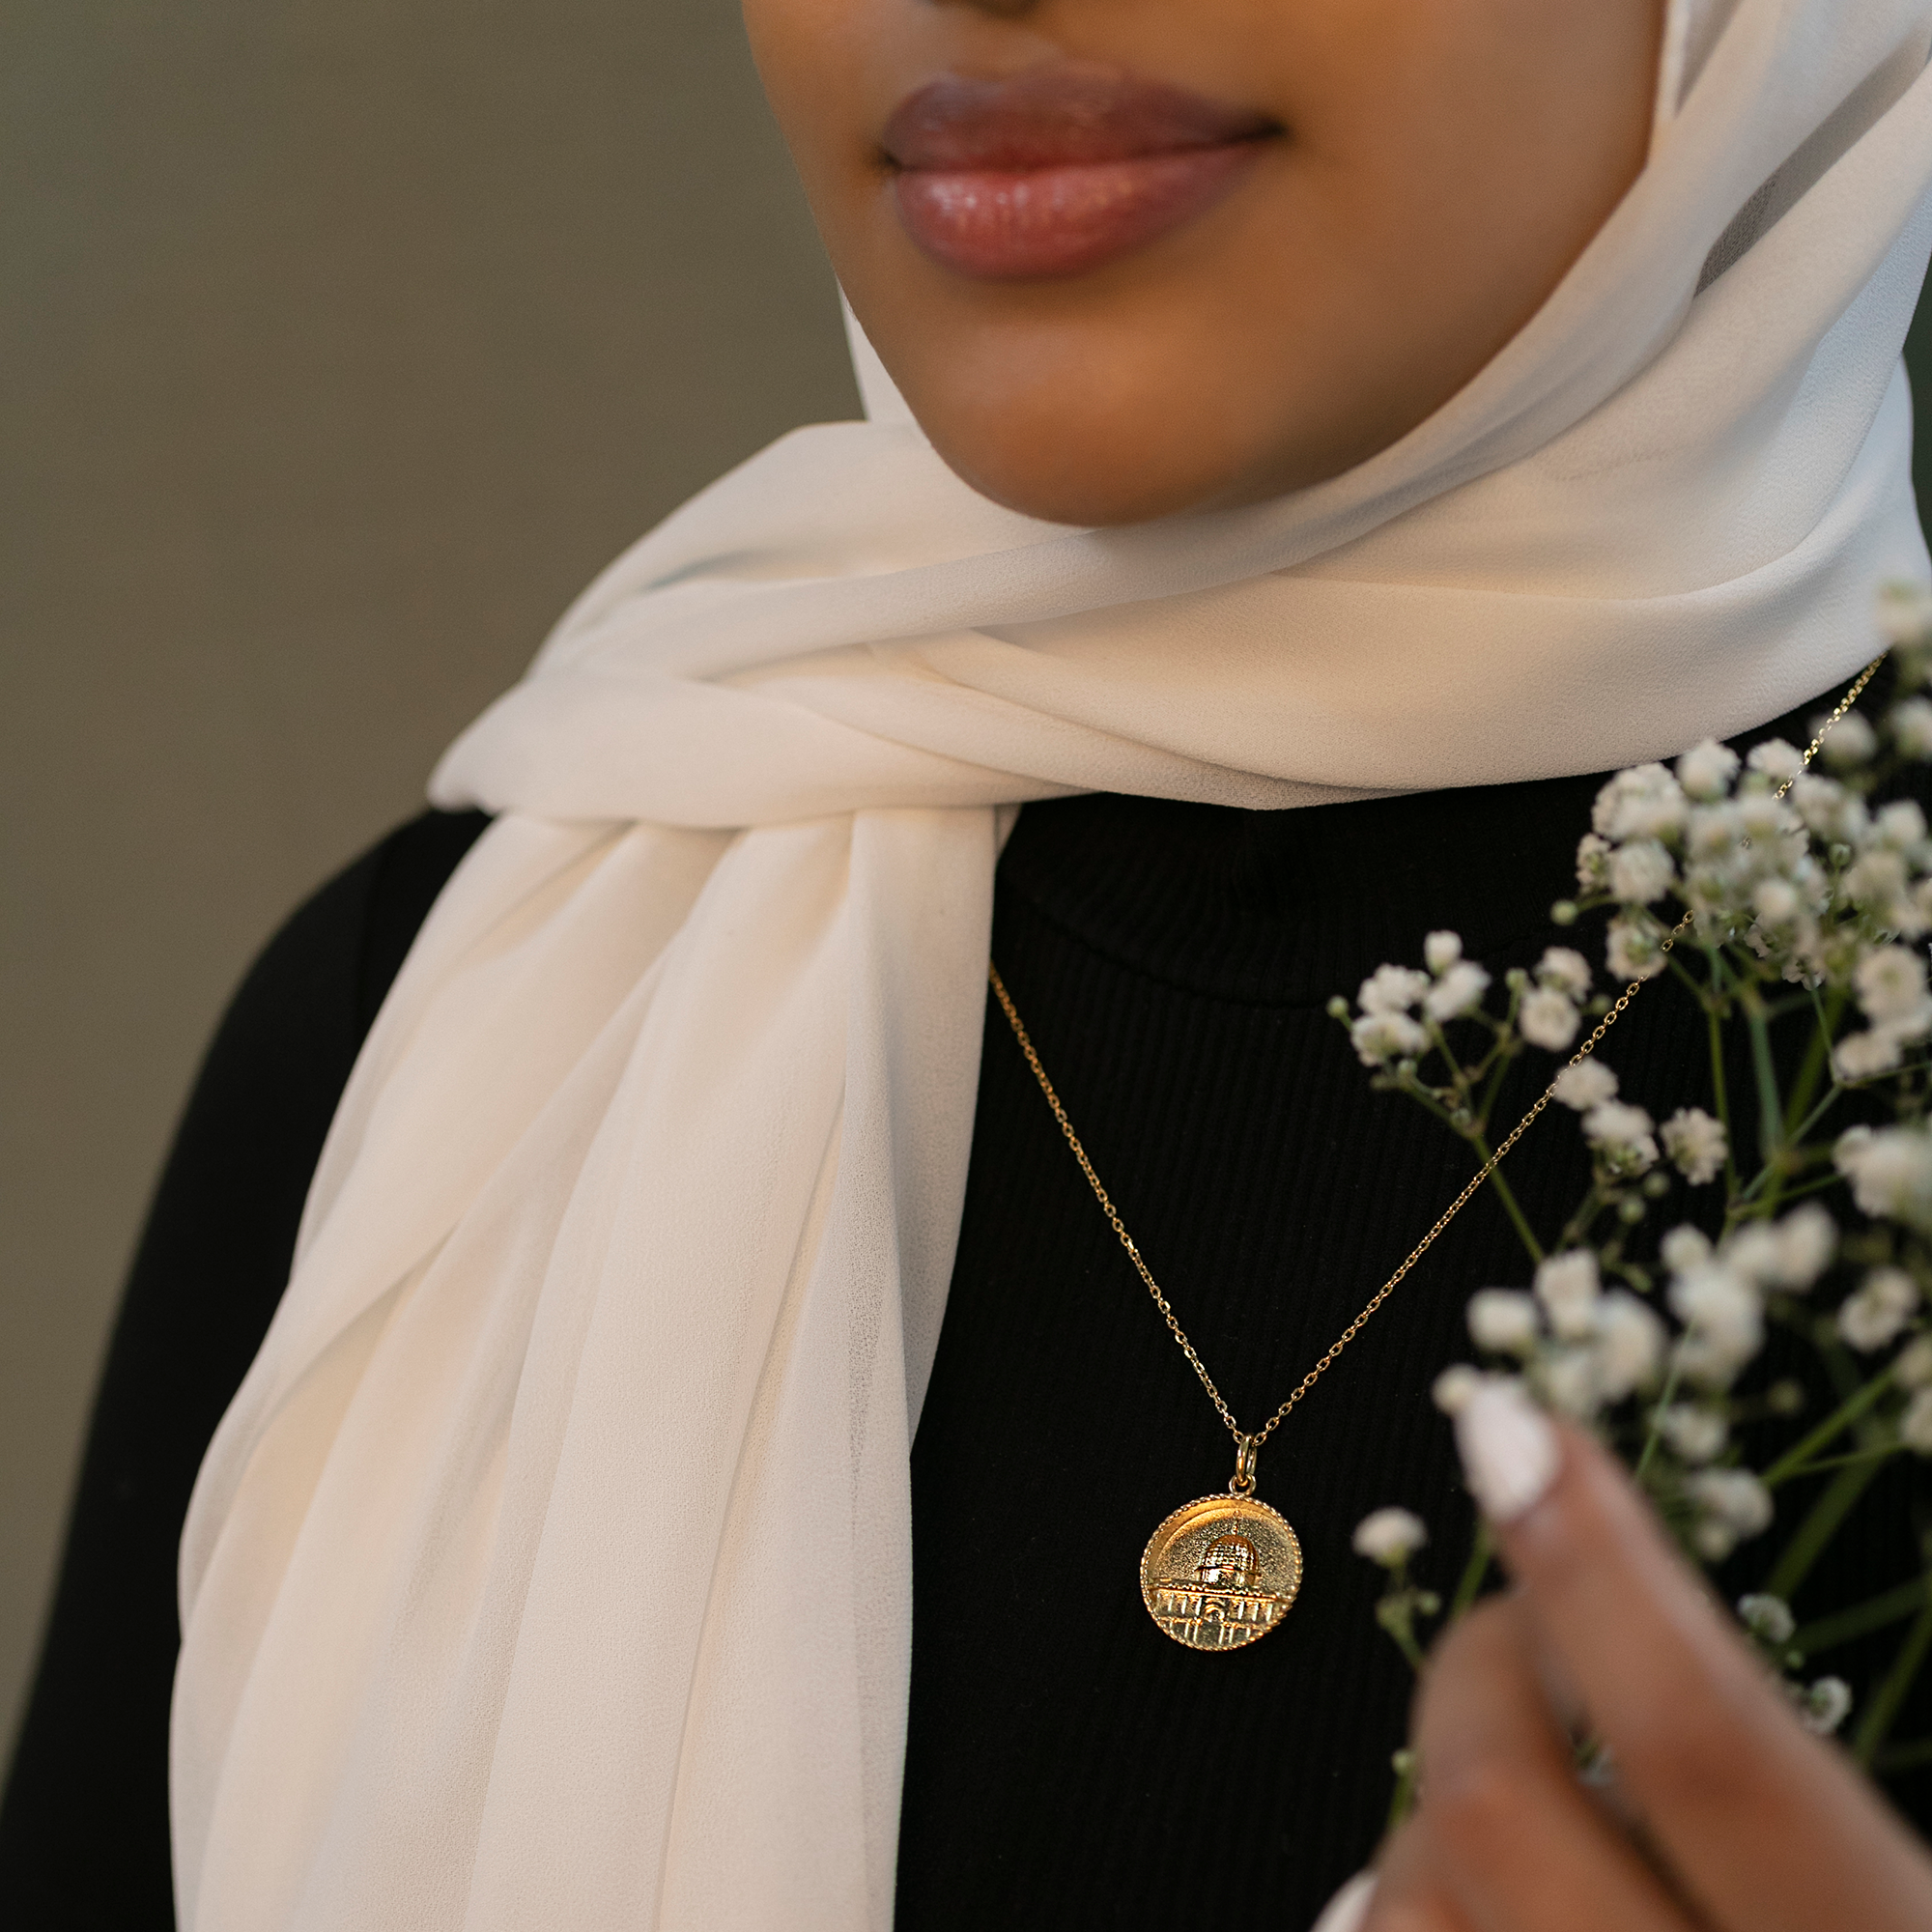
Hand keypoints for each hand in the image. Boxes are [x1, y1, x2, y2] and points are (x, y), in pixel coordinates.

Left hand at [1359, 1382, 1931, 1931]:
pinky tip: (1448, 1919)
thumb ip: (1772, 1794)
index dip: (1601, 1569)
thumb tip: (1610, 1652)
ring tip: (1518, 1837)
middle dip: (1478, 1669)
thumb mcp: (1882, 1885)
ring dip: (1429, 1831)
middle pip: (1501, 1808)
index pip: (1713, 1746)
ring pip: (1410, 1898)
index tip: (1511, 1425)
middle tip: (1522, 1634)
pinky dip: (1392, 1920)